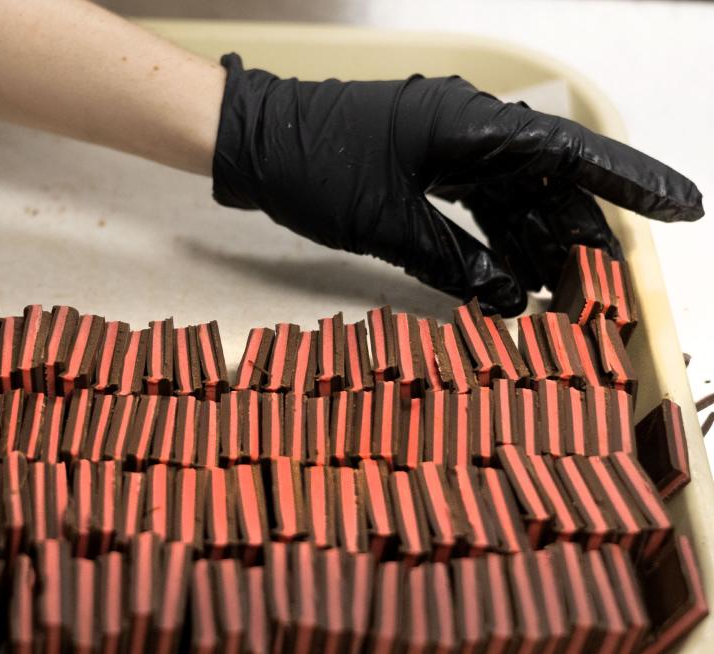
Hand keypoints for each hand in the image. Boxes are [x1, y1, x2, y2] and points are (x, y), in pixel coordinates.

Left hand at [212, 54, 702, 316]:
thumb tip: (511, 302)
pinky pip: (477, 206)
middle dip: (579, 238)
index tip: (682, 208)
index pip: (570, 153)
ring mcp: (446, 148)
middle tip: (606, 292)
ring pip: (514, 200)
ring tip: (565, 301)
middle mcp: (468, 129)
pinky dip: (495, 242)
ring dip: (537, 247)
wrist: (251, 145)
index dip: (631, 183)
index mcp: (469, 124)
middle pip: (548, 185)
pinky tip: (514, 282)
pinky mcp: (424, 167)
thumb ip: (453, 263)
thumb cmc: (313, 169)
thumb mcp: (386, 225)